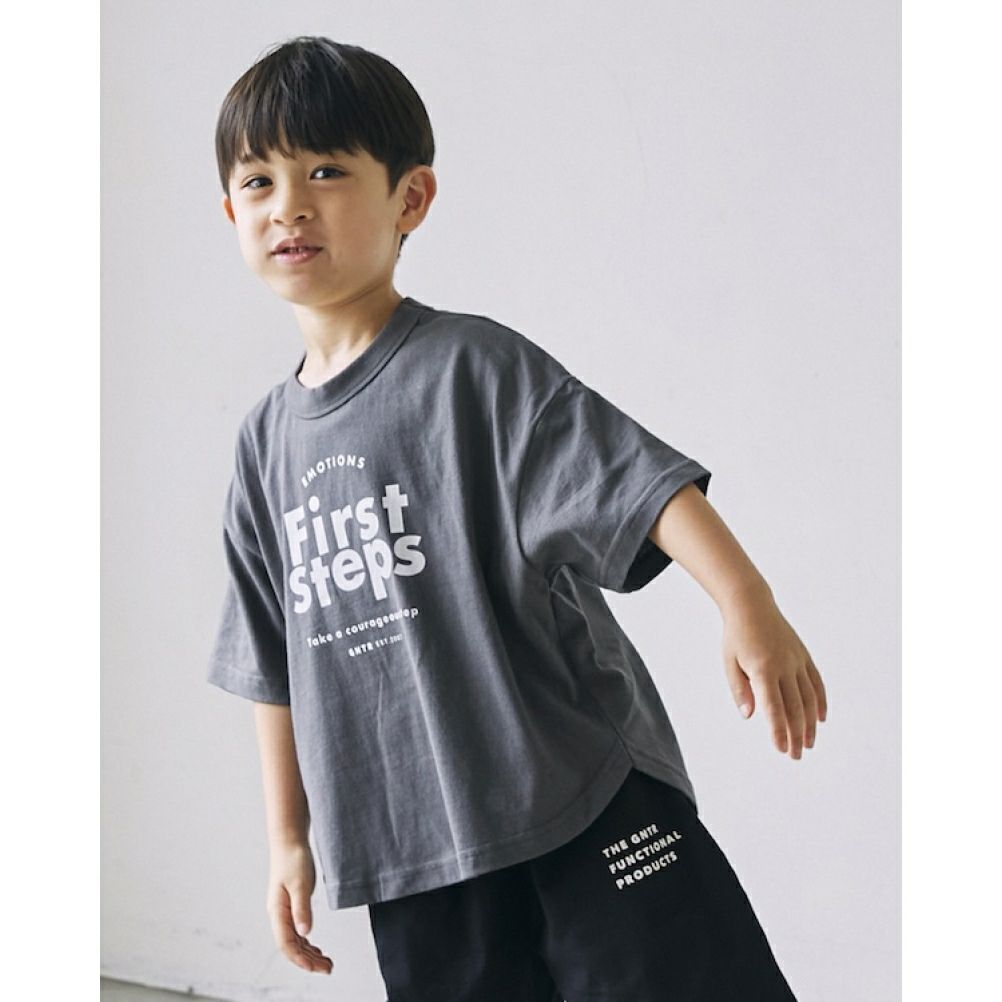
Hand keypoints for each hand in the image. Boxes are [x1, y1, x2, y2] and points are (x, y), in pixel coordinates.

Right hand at [266, 841, 332, 973]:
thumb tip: (305, 933)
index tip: (316, 967)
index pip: (286, 943)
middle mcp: (279, 915)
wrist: (289, 841)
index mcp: (277, 911)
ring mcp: (285, 912)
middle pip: (291, 946)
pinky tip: (317, 950)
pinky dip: (307, 943)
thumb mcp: (300, 883)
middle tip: (328, 969)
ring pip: (295, 941)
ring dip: (309, 954)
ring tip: (326, 964)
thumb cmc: (293, 859)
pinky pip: (298, 932)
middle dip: (308, 961)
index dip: (300, 958)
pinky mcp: (292, 907)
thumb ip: (302, 908)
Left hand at [721, 584, 827, 758]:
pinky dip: (820, 701)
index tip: (781, 749)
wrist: (752, 605)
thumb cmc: (737, 636)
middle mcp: (784, 665)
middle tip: (796, 755)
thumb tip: (750, 716)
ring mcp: (797, 660)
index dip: (778, 730)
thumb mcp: (730, 662)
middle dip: (796, 734)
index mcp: (763, 669)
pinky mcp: (803, 656)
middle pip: (794, 707)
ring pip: (809, 698)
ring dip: (810, 723)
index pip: (773, 707)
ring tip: (809, 743)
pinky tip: (821, 718)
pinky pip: (816, 682)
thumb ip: (740, 690)